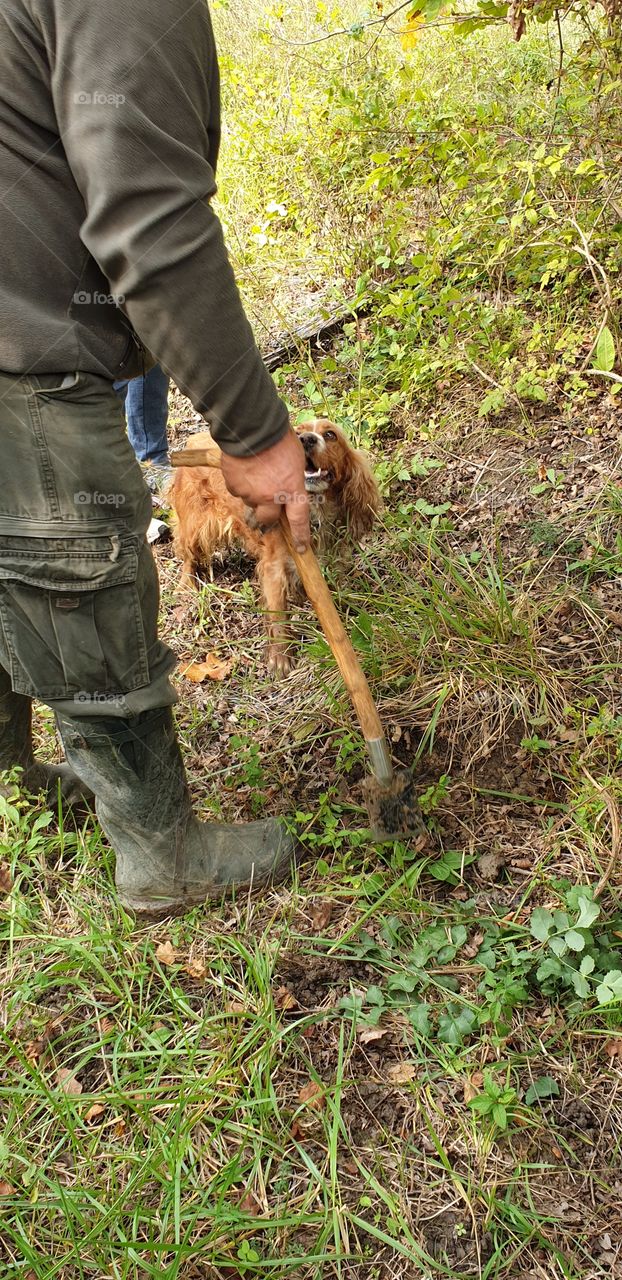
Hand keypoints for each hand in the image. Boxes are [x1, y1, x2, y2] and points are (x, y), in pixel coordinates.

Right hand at [220, 429, 309, 551]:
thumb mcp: (296, 459)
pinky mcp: (234, 487)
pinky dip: (240, 483)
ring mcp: (251, 494)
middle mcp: (271, 497)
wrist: (252, 428)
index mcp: (292, 489)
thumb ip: (292, 478)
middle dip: (270, 513)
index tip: (301, 547)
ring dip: (254, 493)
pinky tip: (244, 468)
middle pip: (269, 519)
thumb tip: (288, 485)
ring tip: (256, 470)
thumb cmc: (279, 439)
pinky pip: (237, 491)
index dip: (301, 536)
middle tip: (269, 498)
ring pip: (252, 502)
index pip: (299, 520)